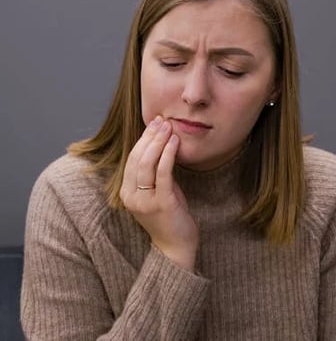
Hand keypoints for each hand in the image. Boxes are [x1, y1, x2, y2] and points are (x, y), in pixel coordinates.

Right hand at [120, 116, 198, 270]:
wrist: (176, 247)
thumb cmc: (169, 216)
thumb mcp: (157, 190)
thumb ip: (154, 171)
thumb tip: (160, 142)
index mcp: (126, 192)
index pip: (132, 159)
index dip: (142, 138)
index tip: (154, 123)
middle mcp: (131, 197)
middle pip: (137, 158)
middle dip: (150, 136)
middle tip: (161, 121)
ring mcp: (145, 201)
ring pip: (147, 164)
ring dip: (158, 142)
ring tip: (168, 127)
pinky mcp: (161, 203)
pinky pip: (163, 173)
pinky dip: (168, 155)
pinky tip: (174, 142)